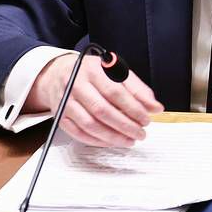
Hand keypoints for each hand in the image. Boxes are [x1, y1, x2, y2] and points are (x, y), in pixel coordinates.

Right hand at [25, 53, 163, 147]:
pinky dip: (97, 141)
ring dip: (113, 137)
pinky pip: (79, 133)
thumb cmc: (91, 72)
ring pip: (90, 125)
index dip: (133, 108)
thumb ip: (136, 88)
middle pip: (102, 110)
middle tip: (140, 133)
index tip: (146, 119)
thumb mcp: (115, 71)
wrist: (57, 73)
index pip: (115, 92)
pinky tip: (111, 142)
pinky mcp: (60, 116)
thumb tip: (155, 107)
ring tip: (129, 140)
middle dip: (125, 126)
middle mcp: (76, 84)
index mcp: (93, 69)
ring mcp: (65, 101)